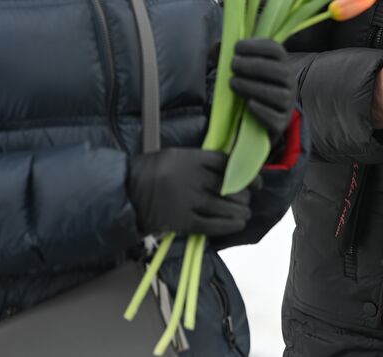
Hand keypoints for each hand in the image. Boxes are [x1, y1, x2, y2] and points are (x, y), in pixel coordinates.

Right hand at [126, 147, 250, 236]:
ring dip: (241, 212)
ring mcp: (190, 201)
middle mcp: (195, 179)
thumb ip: (203, 161)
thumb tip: (231, 171)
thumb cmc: (153, 170)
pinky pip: (214, 225)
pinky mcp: (184, 222)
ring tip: (243, 214)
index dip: (248, 174)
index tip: (256, 181)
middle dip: (244, 196)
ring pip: (227, 208)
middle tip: (245, 200)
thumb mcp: (178, 155)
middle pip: (233, 187)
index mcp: (194, 159)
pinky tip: (236, 224)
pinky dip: (229, 226)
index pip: (230, 165)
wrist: (126, 191)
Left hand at [230, 37, 295, 144]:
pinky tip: (248, 104)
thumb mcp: (241, 68)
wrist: (261, 116)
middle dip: (255, 66)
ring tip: (234, 83)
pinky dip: (263, 110)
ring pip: (279, 95)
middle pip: (281, 71)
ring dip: (254, 87)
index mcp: (281, 64)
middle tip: (234, 65)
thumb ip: (227, 55)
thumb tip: (215, 46)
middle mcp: (289, 82)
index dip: (257, 46)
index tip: (237, 47)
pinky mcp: (282, 122)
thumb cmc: (251, 85)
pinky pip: (276, 117)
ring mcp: (287, 102)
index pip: (276, 51)